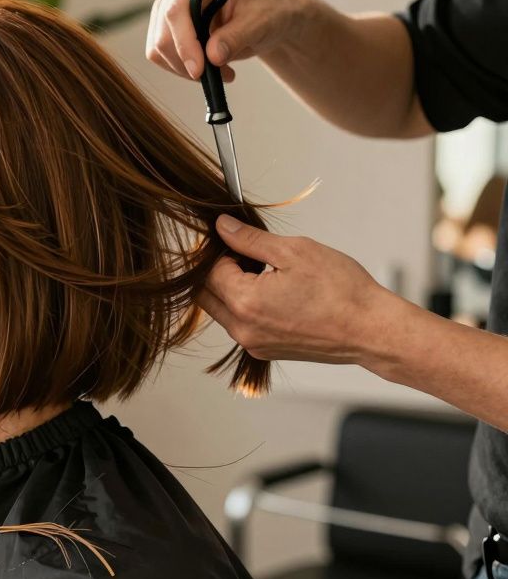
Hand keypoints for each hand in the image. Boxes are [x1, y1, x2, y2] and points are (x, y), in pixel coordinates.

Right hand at [145, 0, 313, 82]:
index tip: (198, 70)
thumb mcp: (261, 23)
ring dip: (184, 67)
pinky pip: (160, 53)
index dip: (184, 42)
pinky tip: (208, 67)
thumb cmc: (268, 10)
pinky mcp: (164, 23)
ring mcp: (168, 1)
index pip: (177, 10)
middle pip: (164, 30)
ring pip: (158, 46)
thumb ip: (236, 37)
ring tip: (219, 71)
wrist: (268, 15)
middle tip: (215, 76)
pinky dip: (180, 68)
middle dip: (185, 60)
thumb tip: (212, 56)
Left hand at [197, 215, 397, 365]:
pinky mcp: (265, 351)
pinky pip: (241, 325)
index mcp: (245, 302)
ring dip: (230, 290)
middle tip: (245, 254)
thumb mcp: (294, 251)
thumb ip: (250, 239)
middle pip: (207, 294)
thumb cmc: (342, 291)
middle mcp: (243, 329)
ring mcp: (253, 344)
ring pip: (221, 311)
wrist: (371, 330)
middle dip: (217, 271)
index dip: (220, 251)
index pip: (209, 271)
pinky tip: (272, 293)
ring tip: (264, 273)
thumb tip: (223, 227)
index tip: (237, 240)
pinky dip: (245, 307)